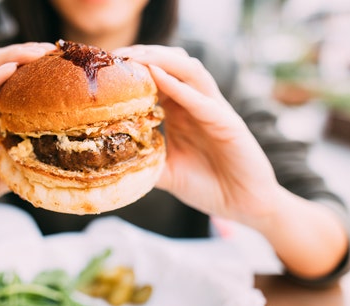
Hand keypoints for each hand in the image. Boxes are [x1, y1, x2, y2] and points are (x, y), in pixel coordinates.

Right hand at [0, 42, 55, 228]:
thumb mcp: (1, 175)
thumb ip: (23, 163)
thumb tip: (57, 162)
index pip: (14, 84)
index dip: (36, 72)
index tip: (63, 65)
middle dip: (25, 56)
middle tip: (51, 50)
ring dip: (7, 58)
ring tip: (32, 52)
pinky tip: (5, 71)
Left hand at [113, 45, 282, 227]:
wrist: (244, 205)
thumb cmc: (208, 186)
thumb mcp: (167, 173)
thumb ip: (145, 162)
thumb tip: (111, 164)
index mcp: (182, 111)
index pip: (157, 77)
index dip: (132, 69)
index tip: (104, 67)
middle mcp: (197, 104)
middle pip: (171, 64)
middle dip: (143, 55)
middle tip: (113, 55)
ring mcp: (214, 110)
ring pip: (189, 70)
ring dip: (160, 60)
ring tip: (133, 57)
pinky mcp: (228, 123)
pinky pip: (202, 100)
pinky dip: (179, 86)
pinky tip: (157, 76)